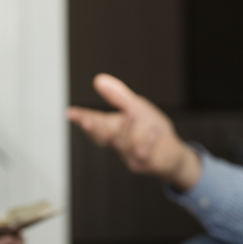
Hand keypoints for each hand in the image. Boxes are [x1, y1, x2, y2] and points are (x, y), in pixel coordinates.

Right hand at [67, 73, 201, 190]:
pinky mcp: (148, 164)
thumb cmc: (151, 129)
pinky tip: (155, 129)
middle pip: (104, 137)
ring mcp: (132, 156)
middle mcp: (120, 145)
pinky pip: (147, 153)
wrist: (173, 154)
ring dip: (128, 129)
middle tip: (86, 121)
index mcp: (114, 130)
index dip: (82, 118)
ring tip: (132, 113)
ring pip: (126, 145)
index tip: (70, 113)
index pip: (95, 123)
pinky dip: (150, 140)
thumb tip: (98, 80)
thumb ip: (117, 97)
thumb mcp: (136, 107)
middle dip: (94, 129)